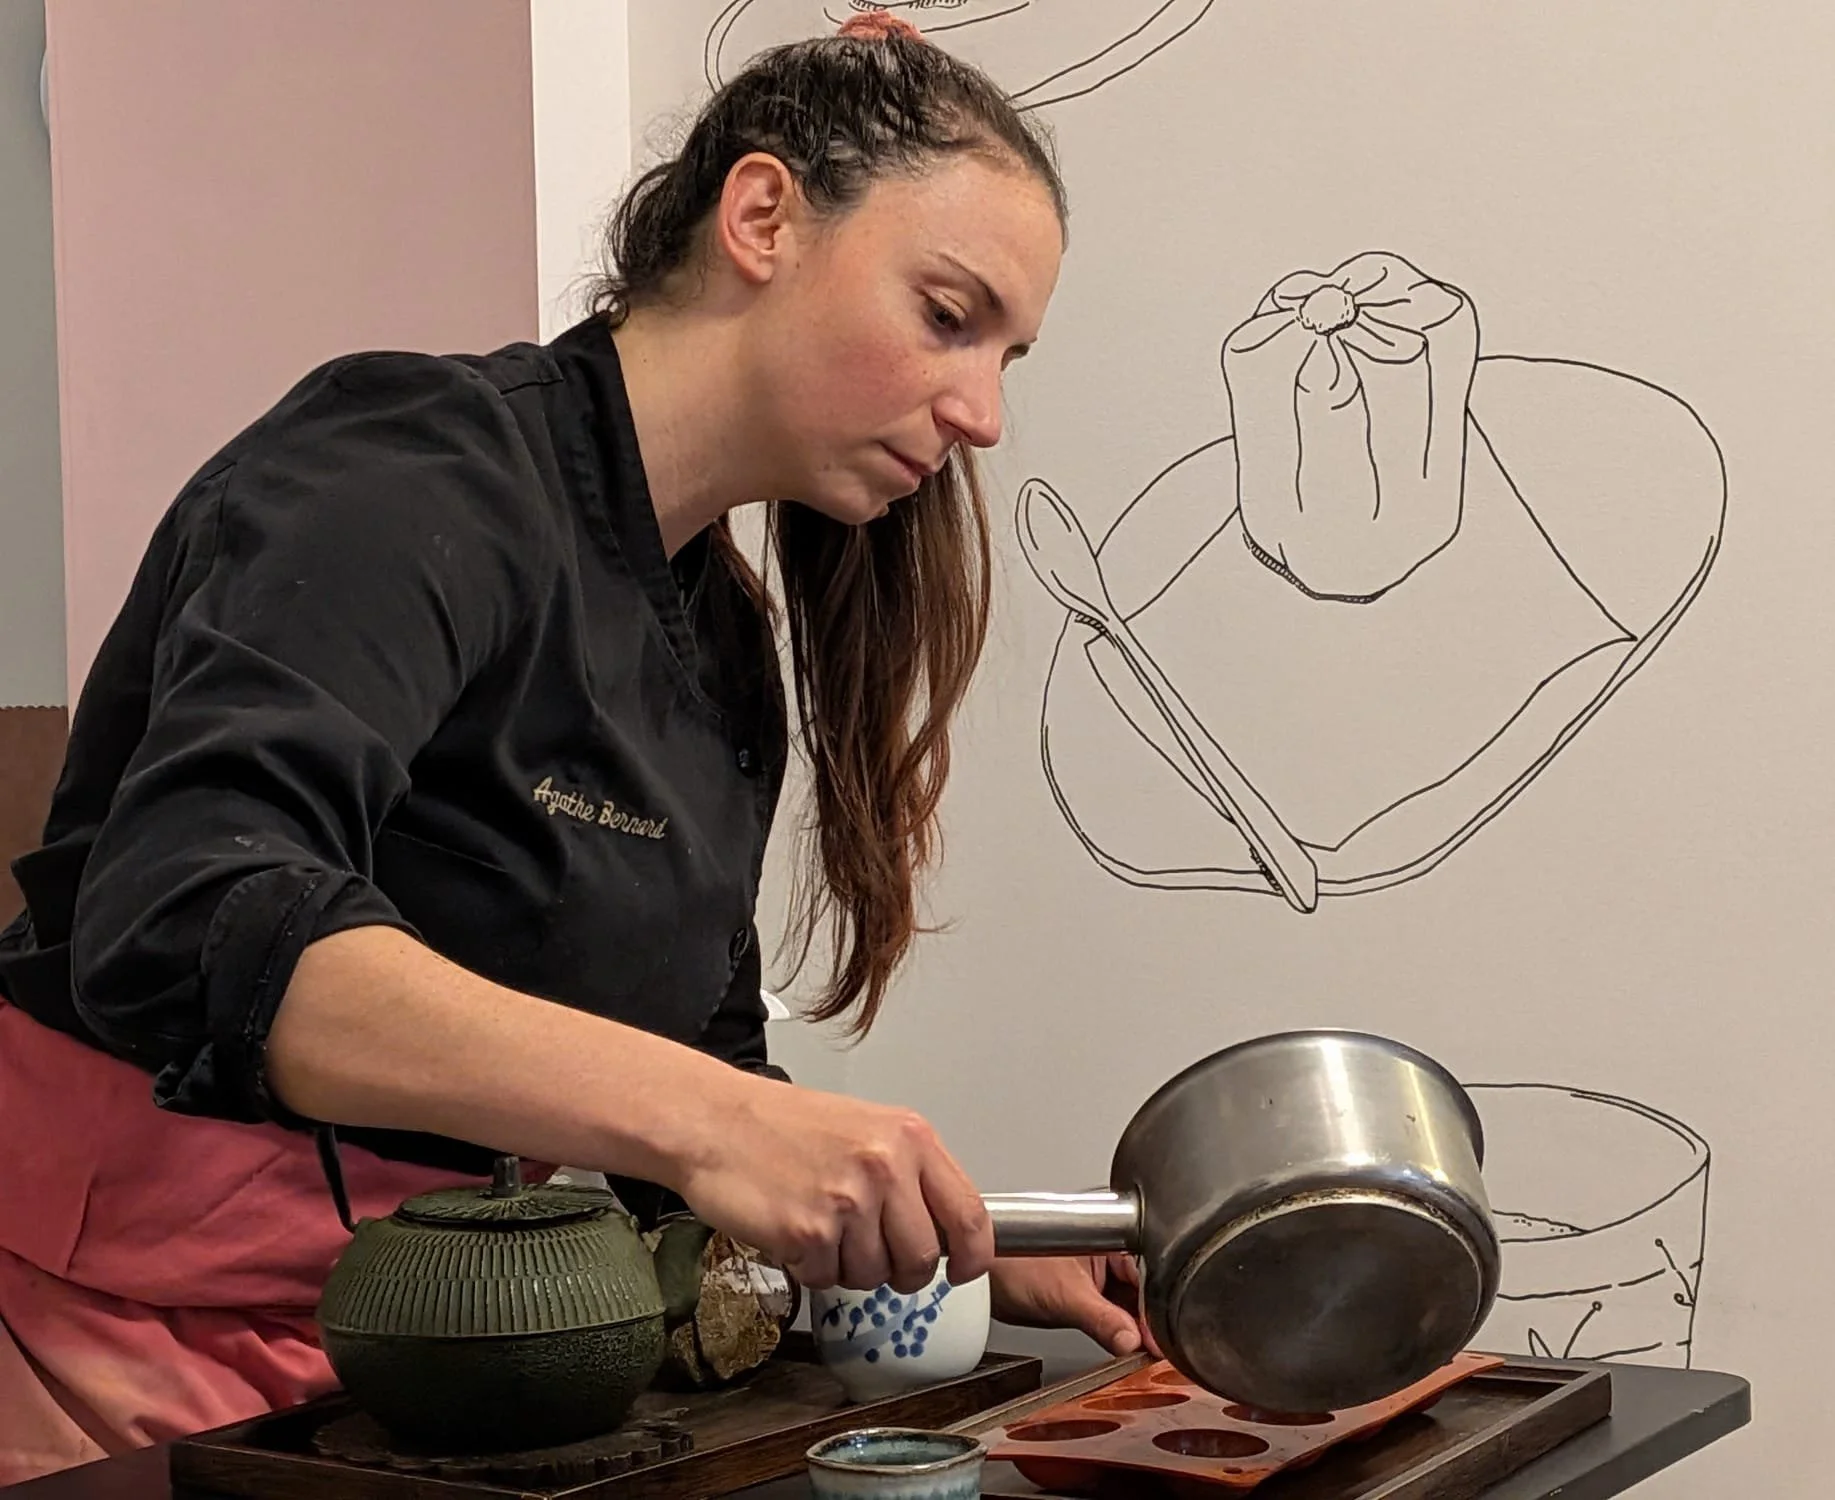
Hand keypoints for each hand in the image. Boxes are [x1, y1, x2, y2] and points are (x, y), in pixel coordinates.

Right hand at [671, 1073, 994, 1296]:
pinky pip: (827, 1278)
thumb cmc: (783, 1126)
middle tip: (867, 1248)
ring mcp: (848, 1201)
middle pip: (924, 1258)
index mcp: (908, 1137)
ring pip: (875, 1276)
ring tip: (820, 1223)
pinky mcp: (808, 1232)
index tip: (964, 1269)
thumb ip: (910, 1175)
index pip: (970, 1214)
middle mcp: (885, 1166)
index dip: (974, 1255)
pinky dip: (809, 1266)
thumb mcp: (866, 1129)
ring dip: (847, 1265)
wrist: (713, 1122)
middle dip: (899, 1269)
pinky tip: (792, 1228)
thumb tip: (948, 1229)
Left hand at [988, 1254, 1159, 1358]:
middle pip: (1142, 1286)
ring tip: (1143, 1347)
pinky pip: (1112, 1310)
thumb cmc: (1009, 1263)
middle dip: (1148, 1317)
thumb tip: (1132, 1340)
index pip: (1147, 1270)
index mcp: (1107, 1231)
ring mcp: (1095, 1269)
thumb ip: (1102, 1319)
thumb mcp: (1064, 1295)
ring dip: (1135, 1325)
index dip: (1157, 1304)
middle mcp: (1105, 1247)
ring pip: (1128, 1301)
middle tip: (1156, 1347)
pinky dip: (1118, 1327)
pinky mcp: (1084, 1290)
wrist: (979, 1282)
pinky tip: (1124, 1343)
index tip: (1162, 1335)